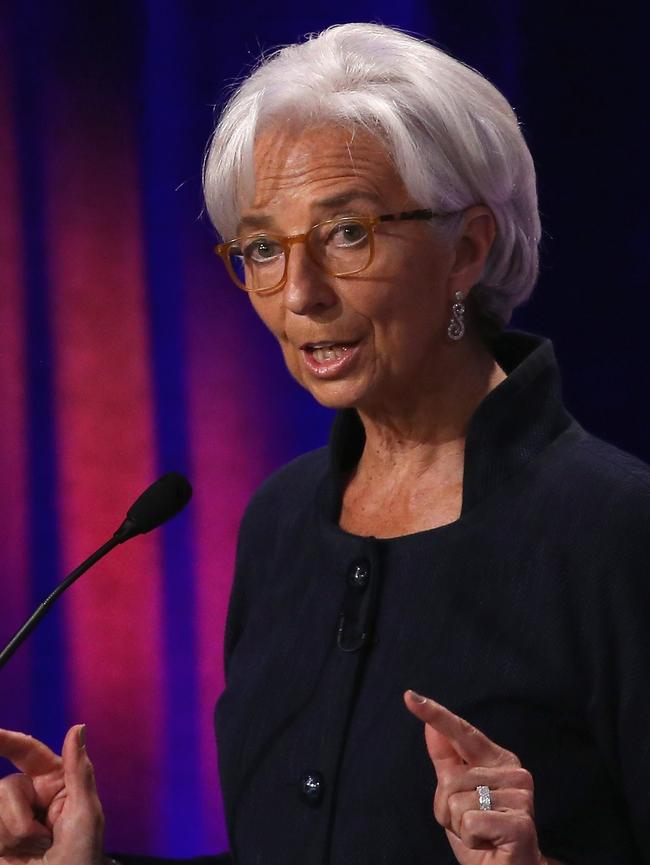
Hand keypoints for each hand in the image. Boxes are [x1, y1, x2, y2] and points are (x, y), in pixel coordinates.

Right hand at [0, 725, 104, 863]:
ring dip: (13, 836)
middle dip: (21, 818)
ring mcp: (11, 817)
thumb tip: (78, 727)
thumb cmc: (81, 855)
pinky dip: (3, 844)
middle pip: (7, 786)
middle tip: (44, 838)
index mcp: (54, 780)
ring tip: (33, 850)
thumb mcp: (85, 813)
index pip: (27, 752)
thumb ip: (79, 770)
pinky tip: (17, 856)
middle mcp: (29, 794)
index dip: (6, 739)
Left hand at [404, 690, 549, 864]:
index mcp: (499, 760)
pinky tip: (487, 842)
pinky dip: (469, 837)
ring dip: (458, 825)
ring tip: (480, 833)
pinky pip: (469, 821)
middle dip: (447, 807)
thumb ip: (446, 759)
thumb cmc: (481, 832)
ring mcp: (520, 797)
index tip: (409, 697)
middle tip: (469, 823)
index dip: (435, 714)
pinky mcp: (520, 823)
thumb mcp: (455, 794)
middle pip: (451, 777)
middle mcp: (515, 773)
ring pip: (458, 800)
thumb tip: (431, 727)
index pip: (462, 732)